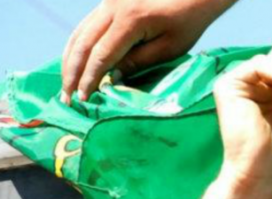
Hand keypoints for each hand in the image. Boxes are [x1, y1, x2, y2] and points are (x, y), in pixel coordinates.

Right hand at [62, 0, 236, 103]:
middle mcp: (112, 6)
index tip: (83, 98)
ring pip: (79, 33)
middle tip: (66, 98)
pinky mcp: (108, 2)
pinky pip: (86, 26)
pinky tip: (75, 65)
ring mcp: (107, 2)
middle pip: (83, 43)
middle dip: (72, 73)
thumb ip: (139, 61)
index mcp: (130, 19)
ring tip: (66, 86)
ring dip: (70, 61)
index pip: (101, 54)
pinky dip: (78, 47)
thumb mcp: (170, 47)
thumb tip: (111, 78)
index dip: (90, 78)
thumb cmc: (189, 21)